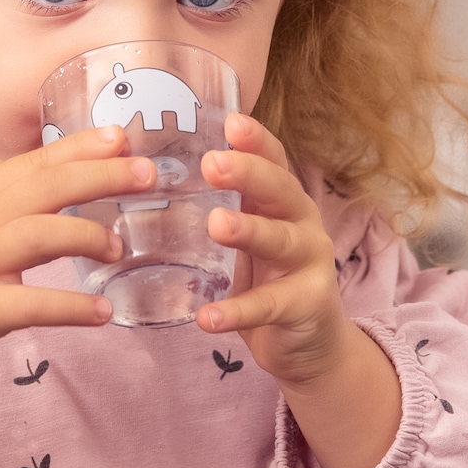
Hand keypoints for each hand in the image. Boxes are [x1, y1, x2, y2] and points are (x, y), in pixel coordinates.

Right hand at [0, 128, 151, 467]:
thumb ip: (8, 210)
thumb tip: (68, 191)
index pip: (34, 162)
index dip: (80, 147)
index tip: (122, 135)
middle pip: (45, 187)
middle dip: (100, 175)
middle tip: (149, 174)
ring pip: (39, 235)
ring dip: (87, 236)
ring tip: (121, 248)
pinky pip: (32, 304)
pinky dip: (71, 308)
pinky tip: (103, 314)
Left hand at [196, 114, 400, 467]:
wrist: (313, 346)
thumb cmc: (270, 280)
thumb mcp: (251, 237)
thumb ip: (224, 205)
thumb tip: (155, 177)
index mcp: (283, 203)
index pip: (273, 161)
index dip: (255, 140)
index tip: (230, 120)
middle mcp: (303, 224)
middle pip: (280, 191)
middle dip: (249, 173)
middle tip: (213, 163)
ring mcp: (311, 265)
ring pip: (281, 242)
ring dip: (249, 231)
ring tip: (216, 224)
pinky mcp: (307, 307)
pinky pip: (269, 308)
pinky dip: (237, 312)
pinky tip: (208, 318)